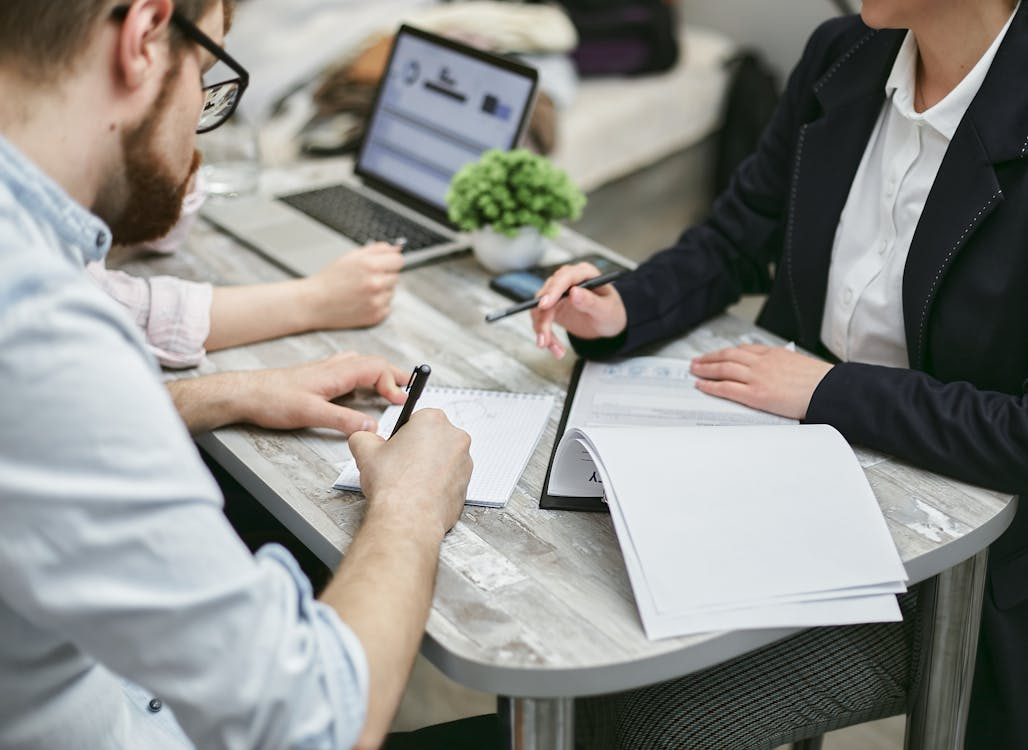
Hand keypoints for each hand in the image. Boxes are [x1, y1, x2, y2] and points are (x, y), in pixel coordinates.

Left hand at [237, 352, 408, 432]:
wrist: (245, 394)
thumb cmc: (273, 399)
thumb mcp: (311, 414)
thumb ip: (344, 420)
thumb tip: (371, 425)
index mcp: (337, 372)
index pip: (377, 368)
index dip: (393, 383)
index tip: (401, 400)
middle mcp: (334, 367)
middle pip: (374, 363)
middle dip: (394, 375)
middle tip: (410, 388)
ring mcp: (326, 370)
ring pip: (361, 364)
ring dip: (380, 373)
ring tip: (391, 386)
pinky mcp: (318, 377)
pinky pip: (349, 369)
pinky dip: (364, 375)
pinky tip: (359, 387)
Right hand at [304, 242, 403, 328]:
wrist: (314, 303)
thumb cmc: (330, 279)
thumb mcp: (351, 257)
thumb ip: (377, 250)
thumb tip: (397, 248)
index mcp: (370, 265)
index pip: (399, 260)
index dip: (391, 262)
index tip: (384, 265)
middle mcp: (375, 283)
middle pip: (396, 276)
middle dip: (384, 276)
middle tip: (365, 279)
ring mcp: (376, 301)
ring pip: (392, 292)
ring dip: (381, 291)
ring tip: (361, 291)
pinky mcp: (376, 316)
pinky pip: (387, 307)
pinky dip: (378, 305)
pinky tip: (362, 302)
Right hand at [348, 409, 471, 539]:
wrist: (408, 518)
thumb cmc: (394, 484)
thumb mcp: (365, 451)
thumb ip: (364, 437)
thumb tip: (363, 438)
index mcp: (433, 420)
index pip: (417, 420)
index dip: (403, 435)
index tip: (397, 446)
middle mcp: (455, 438)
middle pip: (434, 438)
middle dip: (419, 449)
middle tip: (401, 465)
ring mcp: (465, 462)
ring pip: (444, 460)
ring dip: (430, 467)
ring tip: (409, 482)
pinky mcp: (467, 485)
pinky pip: (450, 480)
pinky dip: (438, 485)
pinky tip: (421, 494)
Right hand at [530, 262, 627, 357]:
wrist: (607, 324)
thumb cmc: (611, 313)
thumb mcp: (606, 310)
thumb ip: (591, 301)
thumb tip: (574, 292)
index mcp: (584, 274)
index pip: (564, 277)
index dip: (553, 290)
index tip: (544, 305)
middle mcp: (568, 281)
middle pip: (547, 294)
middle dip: (544, 319)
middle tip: (544, 339)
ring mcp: (558, 294)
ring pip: (540, 309)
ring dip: (543, 330)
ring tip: (556, 349)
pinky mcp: (552, 307)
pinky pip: (541, 319)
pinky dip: (545, 334)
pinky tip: (555, 348)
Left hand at [689, 344, 832, 419]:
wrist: (828, 390)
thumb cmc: (819, 381)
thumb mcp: (798, 363)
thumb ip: (782, 364)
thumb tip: (776, 370)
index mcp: (773, 353)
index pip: (743, 349)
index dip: (726, 352)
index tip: (717, 354)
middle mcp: (762, 362)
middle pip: (728, 356)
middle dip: (710, 358)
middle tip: (697, 362)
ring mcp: (757, 377)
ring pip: (724, 369)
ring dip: (705, 369)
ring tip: (695, 371)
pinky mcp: (756, 394)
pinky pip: (727, 388)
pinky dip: (712, 386)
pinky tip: (702, 386)